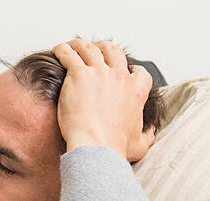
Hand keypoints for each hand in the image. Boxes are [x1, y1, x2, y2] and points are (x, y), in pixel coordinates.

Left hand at [52, 39, 155, 160]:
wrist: (96, 144)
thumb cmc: (114, 146)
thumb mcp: (139, 144)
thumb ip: (147, 136)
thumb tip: (151, 134)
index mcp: (136, 91)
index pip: (139, 72)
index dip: (133, 69)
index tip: (127, 70)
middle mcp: (119, 77)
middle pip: (114, 52)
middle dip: (105, 47)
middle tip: (96, 49)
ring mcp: (99, 73)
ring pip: (90, 48)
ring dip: (81, 44)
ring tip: (73, 45)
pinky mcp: (78, 74)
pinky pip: (70, 55)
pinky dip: (63, 50)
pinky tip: (58, 50)